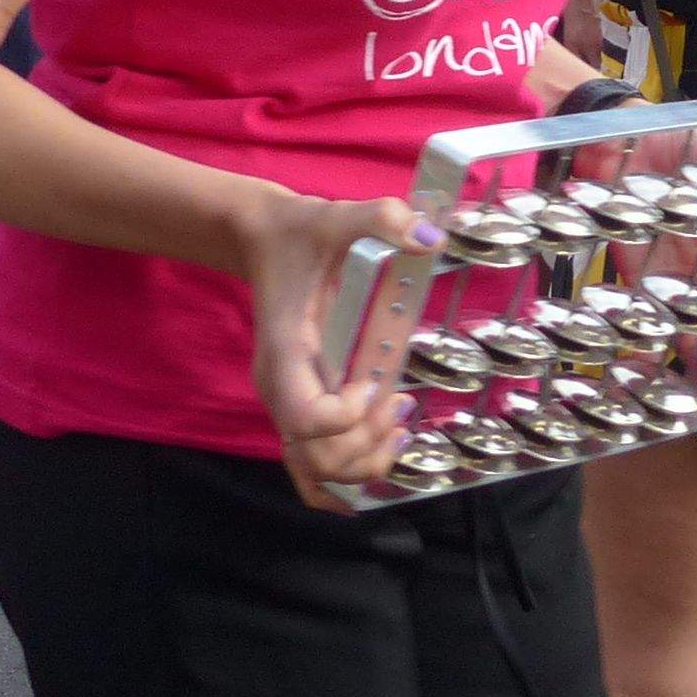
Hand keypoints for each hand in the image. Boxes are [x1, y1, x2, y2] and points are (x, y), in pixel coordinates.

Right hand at [240, 187, 435, 509]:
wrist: (264, 240)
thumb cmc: (301, 234)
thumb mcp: (337, 216)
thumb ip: (381, 220)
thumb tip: (431, 237)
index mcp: (284, 354)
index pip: (305, 418)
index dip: (348, 415)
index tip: (376, 382)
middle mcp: (280, 391)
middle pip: (317, 458)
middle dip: (367, 446)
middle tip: (401, 407)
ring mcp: (286, 404)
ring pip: (316, 471)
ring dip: (364, 465)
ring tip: (399, 428)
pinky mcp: (299, 407)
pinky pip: (310, 467)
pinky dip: (342, 480)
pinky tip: (379, 460)